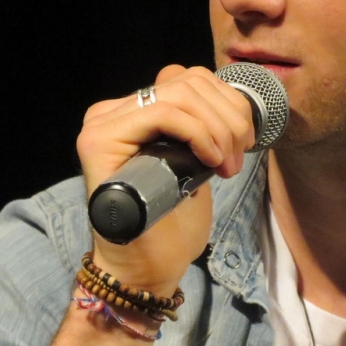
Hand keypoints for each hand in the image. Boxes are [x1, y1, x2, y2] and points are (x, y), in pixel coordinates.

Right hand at [76, 65, 254, 295]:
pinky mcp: (100, 140)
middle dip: (228, 116)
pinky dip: (200, 134)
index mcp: (134, 111)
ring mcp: (103, 123)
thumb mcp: (193, 160)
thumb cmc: (171, 219)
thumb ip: (199, 125)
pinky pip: (164, 115)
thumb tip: (229, 100)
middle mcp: (113, 111)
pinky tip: (211, 160)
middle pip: (188, 82)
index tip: (245, 141)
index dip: (227, 101)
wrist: (148, 267)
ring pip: (179, 95)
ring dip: (218, 128)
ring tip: (229, 165)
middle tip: (240, 157)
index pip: (188, 78)